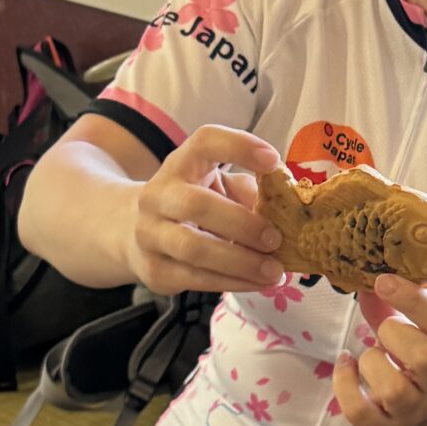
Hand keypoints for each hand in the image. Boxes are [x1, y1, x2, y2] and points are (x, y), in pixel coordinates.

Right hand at [125, 126, 285, 293]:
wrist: (138, 233)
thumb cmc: (198, 205)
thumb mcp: (220, 188)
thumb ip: (249, 191)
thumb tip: (288, 207)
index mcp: (181, 164)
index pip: (204, 142)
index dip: (238, 147)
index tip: (273, 161)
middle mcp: (157, 195)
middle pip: (196, 205)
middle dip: (242, 224)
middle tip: (276, 240)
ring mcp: (150, 234)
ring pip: (193, 248)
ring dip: (240, 262)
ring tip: (274, 271)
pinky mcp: (154, 270)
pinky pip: (196, 278)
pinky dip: (234, 282)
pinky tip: (258, 283)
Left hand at [329, 277, 426, 425]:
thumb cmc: (416, 370)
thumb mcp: (418, 338)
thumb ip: (393, 308)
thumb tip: (365, 282)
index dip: (414, 300)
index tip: (384, 280)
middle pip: (425, 356)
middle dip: (394, 334)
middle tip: (385, 333)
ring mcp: (413, 415)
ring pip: (391, 387)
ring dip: (371, 361)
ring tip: (371, 359)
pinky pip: (358, 409)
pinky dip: (343, 382)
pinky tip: (345, 365)